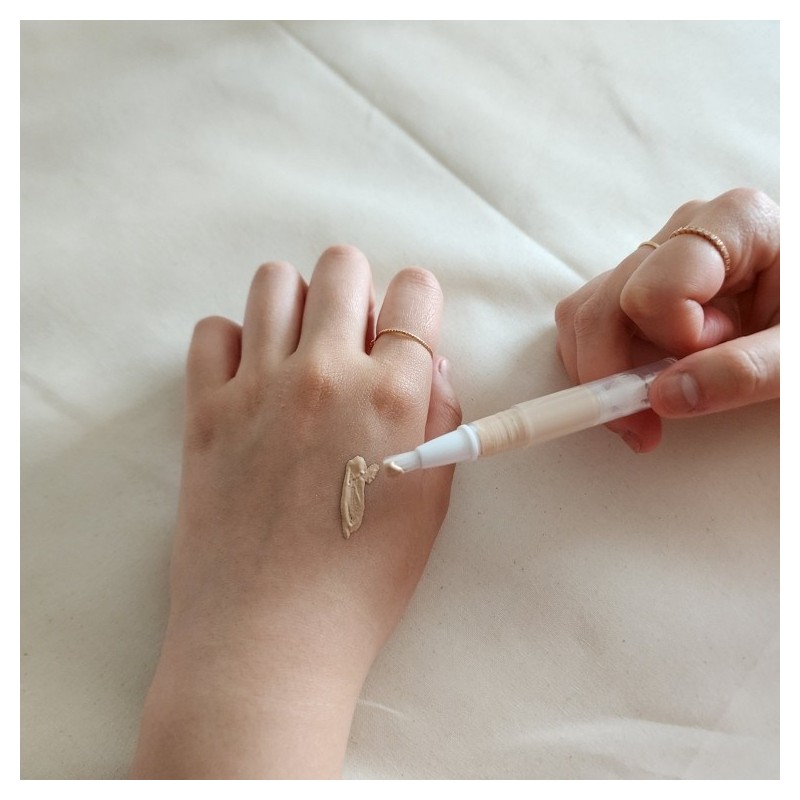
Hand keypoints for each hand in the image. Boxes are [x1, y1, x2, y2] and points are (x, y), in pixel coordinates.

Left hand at [131, 246, 460, 777]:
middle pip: (341, 266)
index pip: (414, 291)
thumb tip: (425, 361)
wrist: (270, 636)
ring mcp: (257, 386)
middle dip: (357, 288)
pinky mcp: (204, 409)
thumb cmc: (363, 579)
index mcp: (391, 393)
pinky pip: (213, 332)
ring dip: (296, 303)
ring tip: (300, 349)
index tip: (404, 330)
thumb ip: (439, 416)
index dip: (416, 303)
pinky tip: (251, 379)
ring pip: (273, 281)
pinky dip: (234, 342)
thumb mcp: (433, 501)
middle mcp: (324, 372)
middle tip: (353, 336)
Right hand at [555, 188, 778, 451]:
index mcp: (736, 222)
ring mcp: (657, 257)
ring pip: (585, 314)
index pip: (655, 290)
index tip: (713, 359)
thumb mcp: (799, 354)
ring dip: (603, 373)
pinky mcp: (640, 284)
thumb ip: (745, 372)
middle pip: (606, 305)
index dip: (672, 341)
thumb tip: (666, 396)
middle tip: (646, 425)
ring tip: (650, 409)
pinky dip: (599, 365)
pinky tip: (640, 389)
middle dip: (617, 372)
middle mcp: (685, 231)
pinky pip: (588, 321)